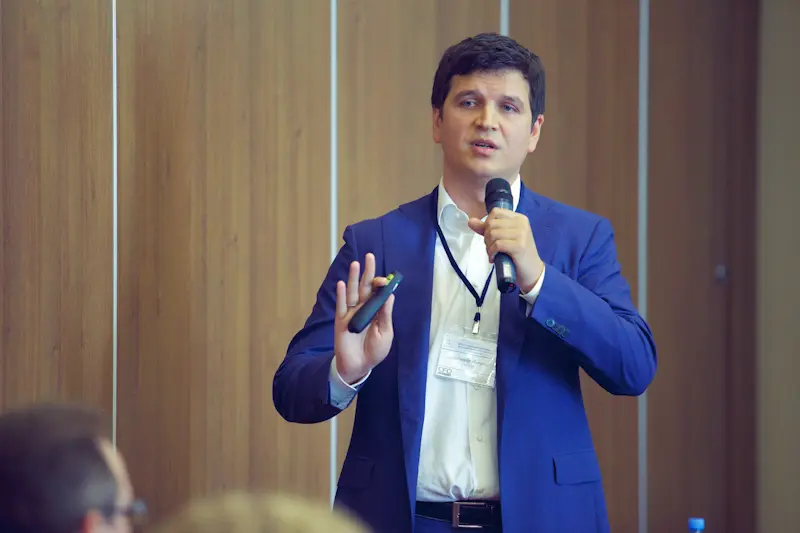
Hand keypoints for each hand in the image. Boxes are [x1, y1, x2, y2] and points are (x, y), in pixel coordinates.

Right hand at [334, 253, 394, 384]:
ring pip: (352, 292)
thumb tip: (390, 295)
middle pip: (365, 287)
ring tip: (355, 264)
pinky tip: (341, 283)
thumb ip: (386, 315)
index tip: (385, 279)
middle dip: (367, 272)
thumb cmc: (374, 351)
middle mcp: (364, 309)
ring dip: (353, 278)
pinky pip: (341, 306)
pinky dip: (341, 295)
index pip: (378, 292)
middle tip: (369, 256)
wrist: (359, 367)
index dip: (381, 284)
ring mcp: (351, 313)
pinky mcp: (341, 321)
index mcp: (377, 311)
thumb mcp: (385, 334)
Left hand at [468, 208, 544, 292]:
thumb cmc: (516, 254)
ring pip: (492, 234)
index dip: (488, 224)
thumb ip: (487, 228)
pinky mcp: (519, 245)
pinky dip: (492, 252)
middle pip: (491, 223)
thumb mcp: (503, 238)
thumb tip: (470, 221)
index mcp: (519, 218)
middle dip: (487, 237)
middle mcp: (521, 223)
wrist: (532, 272)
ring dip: (488, 246)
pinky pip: (497, 245)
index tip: (491, 237)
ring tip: (493, 253)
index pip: (495, 212)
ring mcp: (521, 233)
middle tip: (492, 248)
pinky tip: (495, 258)